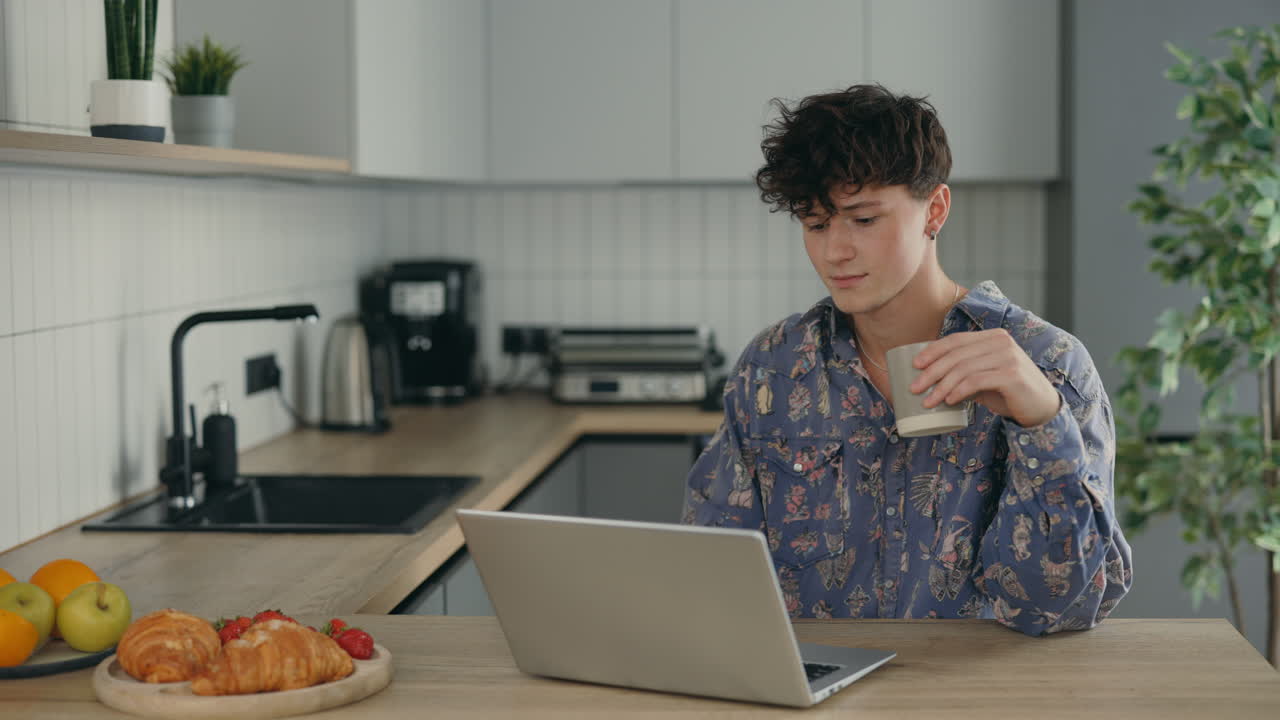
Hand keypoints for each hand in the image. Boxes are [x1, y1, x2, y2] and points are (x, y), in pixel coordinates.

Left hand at [910, 329, 1060, 427]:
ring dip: (941, 386)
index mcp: (993, 337)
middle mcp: (1001, 342)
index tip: (914, 365)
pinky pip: (976, 381)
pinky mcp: (1012, 375)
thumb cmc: (1008, 393)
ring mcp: (1008, 357)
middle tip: (914, 388)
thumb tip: (929, 378)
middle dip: (931, 372)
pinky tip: (949, 401)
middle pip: (956, 354)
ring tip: (928, 401)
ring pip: (963, 368)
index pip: (956, 340)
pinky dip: (959, 391)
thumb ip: (963, 373)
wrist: (1041, 408)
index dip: (933, 351)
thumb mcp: (983, 378)